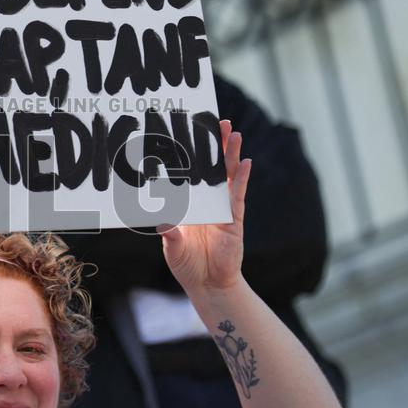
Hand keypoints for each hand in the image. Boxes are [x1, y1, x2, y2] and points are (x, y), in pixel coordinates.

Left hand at [160, 120, 250, 294]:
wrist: (208, 285)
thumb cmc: (187, 265)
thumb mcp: (172, 246)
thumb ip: (169, 234)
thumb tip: (161, 222)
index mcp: (190, 204)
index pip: (190, 174)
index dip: (192, 155)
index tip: (189, 133)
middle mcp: (206, 202)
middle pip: (211, 168)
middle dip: (215, 145)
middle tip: (216, 121)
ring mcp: (222, 209)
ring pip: (226, 176)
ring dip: (230, 155)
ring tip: (233, 133)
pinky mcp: (234, 219)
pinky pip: (238, 195)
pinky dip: (242, 178)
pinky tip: (246, 162)